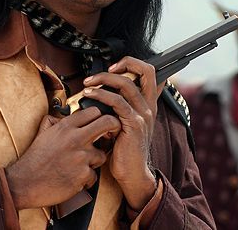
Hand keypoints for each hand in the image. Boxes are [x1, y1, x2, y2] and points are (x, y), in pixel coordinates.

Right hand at [5, 107, 120, 208]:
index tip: (102, 122)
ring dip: (93, 161)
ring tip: (78, 166)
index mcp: (65, 126)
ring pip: (101, 154)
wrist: (24, 182)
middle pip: (107, 123)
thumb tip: (61, 116)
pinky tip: (73, 179)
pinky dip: (85, 179)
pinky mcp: (83, 175)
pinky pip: (93, 175)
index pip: (93, 111)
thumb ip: (53, 121)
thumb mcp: (42, 133)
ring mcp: (81, 157)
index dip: (100, 116)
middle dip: (113, 127)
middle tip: (111, 133)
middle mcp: (75, 138)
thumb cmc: (34, 159)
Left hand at [81, 57, 162, 210]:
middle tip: (102, 71)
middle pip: (145, 71)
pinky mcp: (134, 124)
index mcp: (147, 104)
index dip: (132, 63)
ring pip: (126, 84)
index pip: (149, 73)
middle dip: (123, 63)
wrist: (131, 173)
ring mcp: (143, 114)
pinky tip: (90, 95)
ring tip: (88, 83)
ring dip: (104, 79)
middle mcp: (148, 106)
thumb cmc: (124, 149)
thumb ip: (118, 107)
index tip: (113, 67)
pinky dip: (101, 95)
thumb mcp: (123, 123)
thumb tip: (100, 91)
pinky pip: (117, 102)